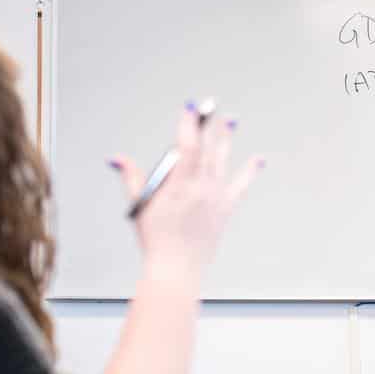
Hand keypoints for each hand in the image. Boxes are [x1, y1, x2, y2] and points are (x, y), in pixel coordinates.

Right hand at [111, 105, 262, 277]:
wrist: (177, 268)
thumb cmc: (157, 240)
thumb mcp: (140, 205)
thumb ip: (132, 177)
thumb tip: (117, 158)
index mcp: (180, 186)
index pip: (188, 147)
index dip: (189, 125)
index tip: (189, 107)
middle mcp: (202, 188)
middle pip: (208, 149)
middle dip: (208, 125)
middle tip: (211, 106)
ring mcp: (216, 198)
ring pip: (223, 161)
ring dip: (227, 139)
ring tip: (231, 120)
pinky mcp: (225, 209)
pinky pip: (241, 185)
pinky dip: (250, 171)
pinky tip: (258, 159)